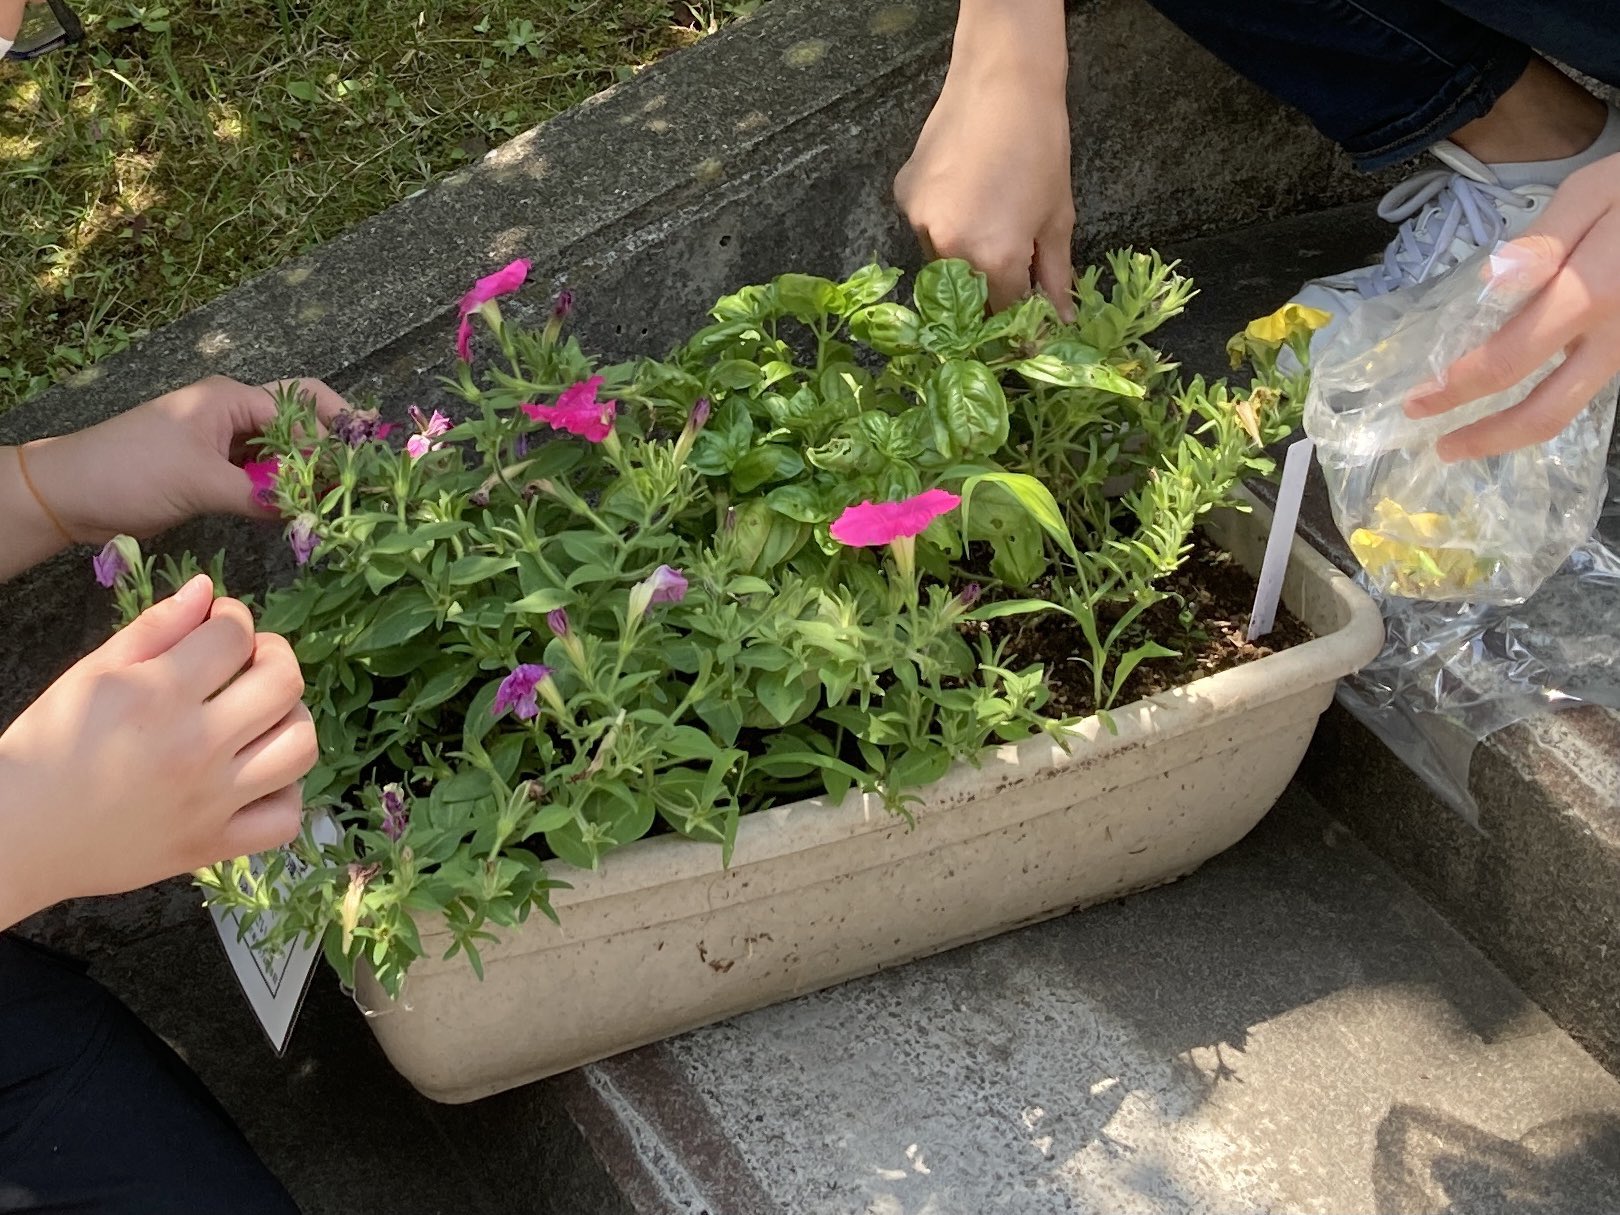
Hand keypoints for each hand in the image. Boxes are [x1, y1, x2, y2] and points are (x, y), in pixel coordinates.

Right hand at [0, 576, 315, 926]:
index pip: (236, 636)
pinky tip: (257, 776)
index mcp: (158, 696)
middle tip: (249, 663)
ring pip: (300, 746)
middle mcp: (194, 746)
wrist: (17, 836)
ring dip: (290, 720)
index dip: (233, 619)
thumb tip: (207, 590)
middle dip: (274, 657)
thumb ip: (155, 628)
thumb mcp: (89, 674)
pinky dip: (284, 793)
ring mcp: (211, 801)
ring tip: (260, 717)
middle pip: (285, 682)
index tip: (220, 626)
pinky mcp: (213, 846)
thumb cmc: (47, 748)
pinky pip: (286, 818)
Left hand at [26, 375, 345, 542]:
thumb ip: (261, 495)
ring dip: (306, 470)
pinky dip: (281, 487)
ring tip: (336, 495)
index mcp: (230, 399)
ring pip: (280, 449)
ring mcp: (222, 440)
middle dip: (330, 443)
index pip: (300, 410)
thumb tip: (312, 511)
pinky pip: (260, 472)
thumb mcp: (202, 483)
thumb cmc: (131, 472)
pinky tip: (300, 507)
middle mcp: (232, 412)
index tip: (353, 473)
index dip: (330, 439)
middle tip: (361, 472)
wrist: (71, 492)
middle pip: (297, 419)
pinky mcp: (213, 467)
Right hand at [894, 0, 1074, 318]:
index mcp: (994, 257)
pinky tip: (966, 197)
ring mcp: (920, 222)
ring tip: (988, 224)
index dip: (1017, 324)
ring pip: (942, 266)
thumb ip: (1053, 276)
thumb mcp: (1057, 217)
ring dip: (965, 262)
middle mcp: (950, 248)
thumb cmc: (1041, 145)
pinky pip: (925, 230)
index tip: (1026, 326)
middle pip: (967, 298)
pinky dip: (945, 226)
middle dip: (990, 296)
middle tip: (1010, 277)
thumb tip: (1059, 320)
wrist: (1003, 81)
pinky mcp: (904, 198)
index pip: (1002, 315)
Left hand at [1407, 153, 1619, 460]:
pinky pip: (1589, 386)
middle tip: (1440, 448)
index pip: (1508, 360)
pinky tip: (1515, 398)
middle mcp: (1616, 336)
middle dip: (1486, 439)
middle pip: (1547, 413)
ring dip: (1516, 429)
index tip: (1416, 401)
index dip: (1456, 389)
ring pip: (1572, 407)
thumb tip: (1492, 281)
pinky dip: (1547, 402)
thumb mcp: (1593, 191)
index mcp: (1593, 294)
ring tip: (1469, 435)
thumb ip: (1543, 242)